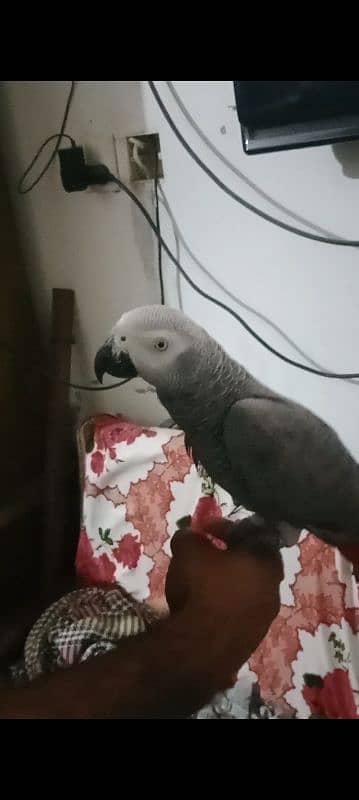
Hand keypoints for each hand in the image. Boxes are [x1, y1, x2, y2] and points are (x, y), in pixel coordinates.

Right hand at [165, 518, 282, 690]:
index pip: (254, 534)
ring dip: (227, 583)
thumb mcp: (188, 550)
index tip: (205, 530)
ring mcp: (265, 618)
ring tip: (201, 583)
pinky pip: (239, 613)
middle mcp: (274, 589)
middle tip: (206, 554)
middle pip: (252, 563)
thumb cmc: (201, 588)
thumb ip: (190, 536)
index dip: (227, 528)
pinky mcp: (252, 640)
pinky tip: (203, 608)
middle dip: (228, 556)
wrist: (199, 647)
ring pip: (246, 590)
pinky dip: (224, 605)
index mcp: (268, 561)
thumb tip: (189, 536)